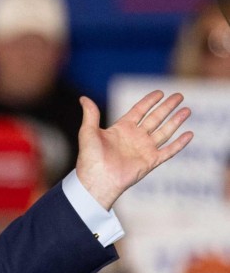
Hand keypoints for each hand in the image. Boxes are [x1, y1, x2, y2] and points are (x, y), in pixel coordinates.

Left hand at [75, 90, 192, 209]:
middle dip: (167, 107)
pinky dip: (179, 143)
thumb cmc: (90, 158)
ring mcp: (144, 149)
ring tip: (187, 110)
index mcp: (121, 129)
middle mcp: (135, 138)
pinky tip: (189, 134)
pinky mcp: (150, 161)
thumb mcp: (88, 132)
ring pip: (164, 132)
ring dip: (176, 121)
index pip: (139, 111)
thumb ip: (90, 114)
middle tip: (179, 96)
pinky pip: (168, 151)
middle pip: (155, 118)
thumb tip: (83, 98)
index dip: (149, 101)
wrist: (97, 180)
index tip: (160, 93)